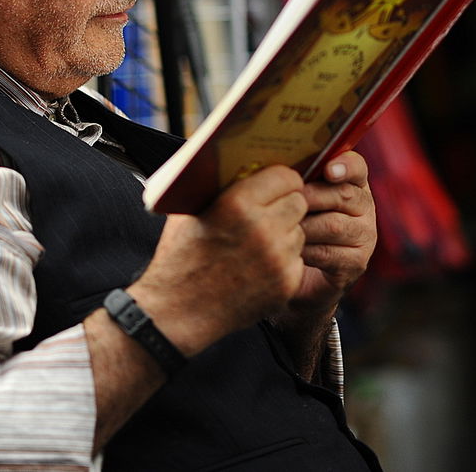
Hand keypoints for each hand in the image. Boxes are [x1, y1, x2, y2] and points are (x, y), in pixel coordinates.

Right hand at [130, 165, 307, 355]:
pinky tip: (259, 266)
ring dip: (285, 232)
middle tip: (269, 212)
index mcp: (237, 204)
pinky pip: (297, 259)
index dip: (280, 180)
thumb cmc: (180, 257)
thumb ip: (221, 186)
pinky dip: (283, 261)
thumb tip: (246, 163)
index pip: (286, 176)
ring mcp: (277, 259)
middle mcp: (263, 229)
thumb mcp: (191, 210)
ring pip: (300, 231)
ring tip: (258, 242)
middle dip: (286, 203)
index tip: (274, 185)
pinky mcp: (285, 284)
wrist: (176, 312)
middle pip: (299, 202)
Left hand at [292, 151, 376, 315]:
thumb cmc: (294, 226)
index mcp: (353, 184)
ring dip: (304, 227)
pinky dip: (305, 251)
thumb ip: (296, 182)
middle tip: (287, 202)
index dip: (345, 165)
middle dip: (311, 197)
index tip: (328, 170)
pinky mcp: (357, 263)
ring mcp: (365, 236)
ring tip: (284, 229)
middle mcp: (365, 208)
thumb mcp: (295, 200)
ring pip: (334, 225)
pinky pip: (328, 253)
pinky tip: (291, 251)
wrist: (298, 276)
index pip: (357, 167)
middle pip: (343, 195)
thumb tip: (277, 169)